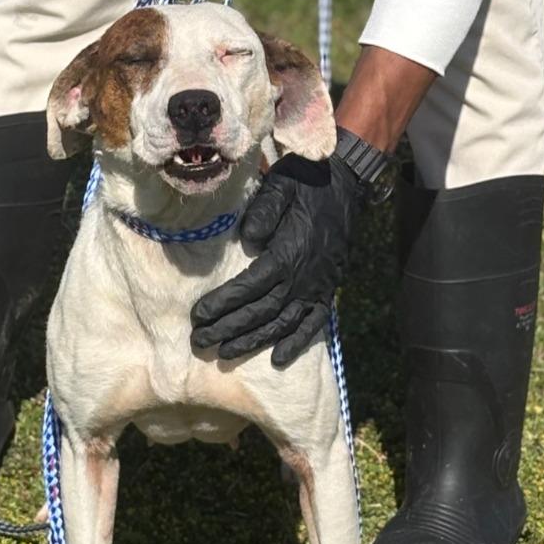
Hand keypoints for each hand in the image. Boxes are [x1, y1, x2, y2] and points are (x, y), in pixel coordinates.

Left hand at [191, 152, 364, 367]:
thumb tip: (249, 238)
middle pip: (261, 312)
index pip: (249, 288)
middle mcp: (303, 277)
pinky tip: (277, 359)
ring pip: (282, 323)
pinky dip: (296, 343)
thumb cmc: (305, 184)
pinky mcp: (328, 291)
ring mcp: (317, 287)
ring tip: (225, 353)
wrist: (345, 185)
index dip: (222, 304)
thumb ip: (264, 211)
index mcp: (287, 253)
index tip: (198, 316)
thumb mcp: (280, 186)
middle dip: (228, 329)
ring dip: (253, 341)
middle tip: (200, 341)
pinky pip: (313, 324)